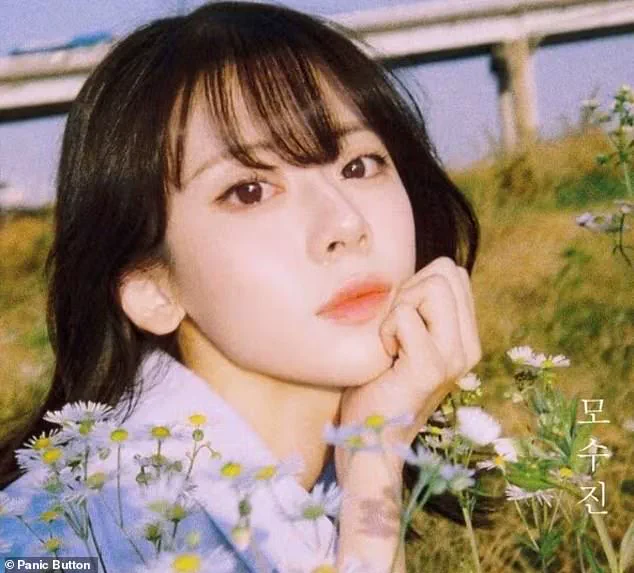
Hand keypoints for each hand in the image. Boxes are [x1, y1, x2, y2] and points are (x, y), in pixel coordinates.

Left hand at [339, 256, 481, 447]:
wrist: (370, 437)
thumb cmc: (378, 381)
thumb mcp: (407, 339)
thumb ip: (421, 310)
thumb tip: (416, 276)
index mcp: (466, 337)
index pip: (453, 273)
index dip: (419, 283)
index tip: (401, 317)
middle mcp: (469, 346)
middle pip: (446, 271)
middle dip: (410, 288)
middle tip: (394, 327)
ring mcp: (455, 358)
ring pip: (433, 286)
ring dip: (400, 306)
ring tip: (391, 340)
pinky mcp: (430, 368)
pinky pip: (406, 315)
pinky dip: (387, 328)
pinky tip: (385, 354)